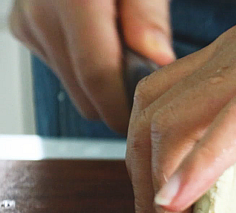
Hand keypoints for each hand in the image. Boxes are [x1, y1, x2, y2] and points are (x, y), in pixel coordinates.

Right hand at [9, 0, 175, 133]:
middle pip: (84, 90)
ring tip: (131, 63)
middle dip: (118, 100)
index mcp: (74, 0)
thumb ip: (148, 15)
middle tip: (150, 89)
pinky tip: (108, 50)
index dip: (123, 109)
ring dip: (103, 86)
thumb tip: (157, 58)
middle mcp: (42, 14)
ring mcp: (29, 23)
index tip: (146, 124)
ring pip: (73, 86)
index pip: (97, 76)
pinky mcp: (25, 29)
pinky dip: (87, 70)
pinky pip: (63, 69)